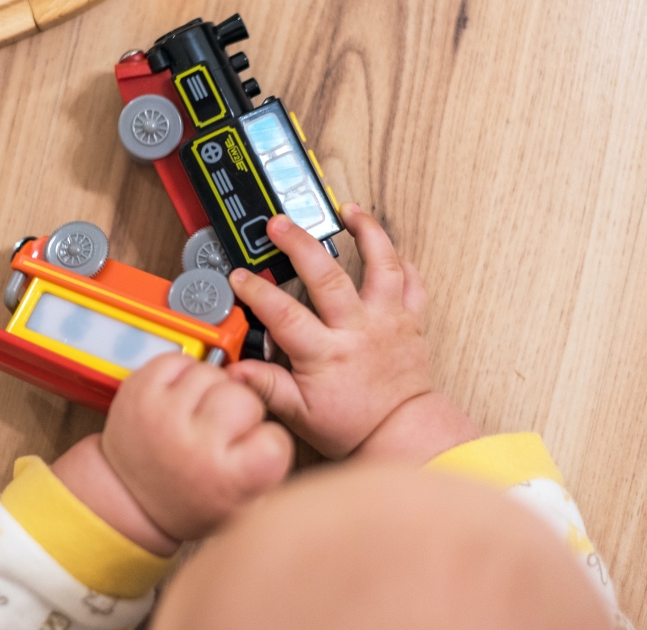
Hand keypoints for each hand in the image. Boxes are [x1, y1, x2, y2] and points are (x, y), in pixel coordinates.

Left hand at [63, 354, 292, 548]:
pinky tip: (178, 398)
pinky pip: (178, 360)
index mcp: (228, 480)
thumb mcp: (241, 502)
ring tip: (196, 415)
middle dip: (239, 409)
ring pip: (212, 373)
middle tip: (220, 431)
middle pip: (243, 396)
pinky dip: (183, 373)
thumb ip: (268, 469)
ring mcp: (163, 415)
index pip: (274, 439)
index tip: (250, 450)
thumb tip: (276, 429)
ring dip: (210, 389)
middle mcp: (194, 446)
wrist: (129, 496)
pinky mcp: (139, 392)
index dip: (266, 440)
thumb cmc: (191, 498)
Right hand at [226, 204, 477, 461]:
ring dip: (367, 233)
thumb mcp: (299, 413)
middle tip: (279, 224)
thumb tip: (234, 370)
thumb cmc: (353, 425)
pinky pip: (412, 282)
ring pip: (382, 266)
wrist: (402, 434)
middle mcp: (359, 330)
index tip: (240, 277)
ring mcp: (387, 320)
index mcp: (327, 353)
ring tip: (349, 211)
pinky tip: (386, 245)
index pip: (284, 314)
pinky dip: (401, 261)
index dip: (257, 291)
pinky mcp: (410, 320)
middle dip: (300, 244)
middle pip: (328, 276)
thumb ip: (266, 386)